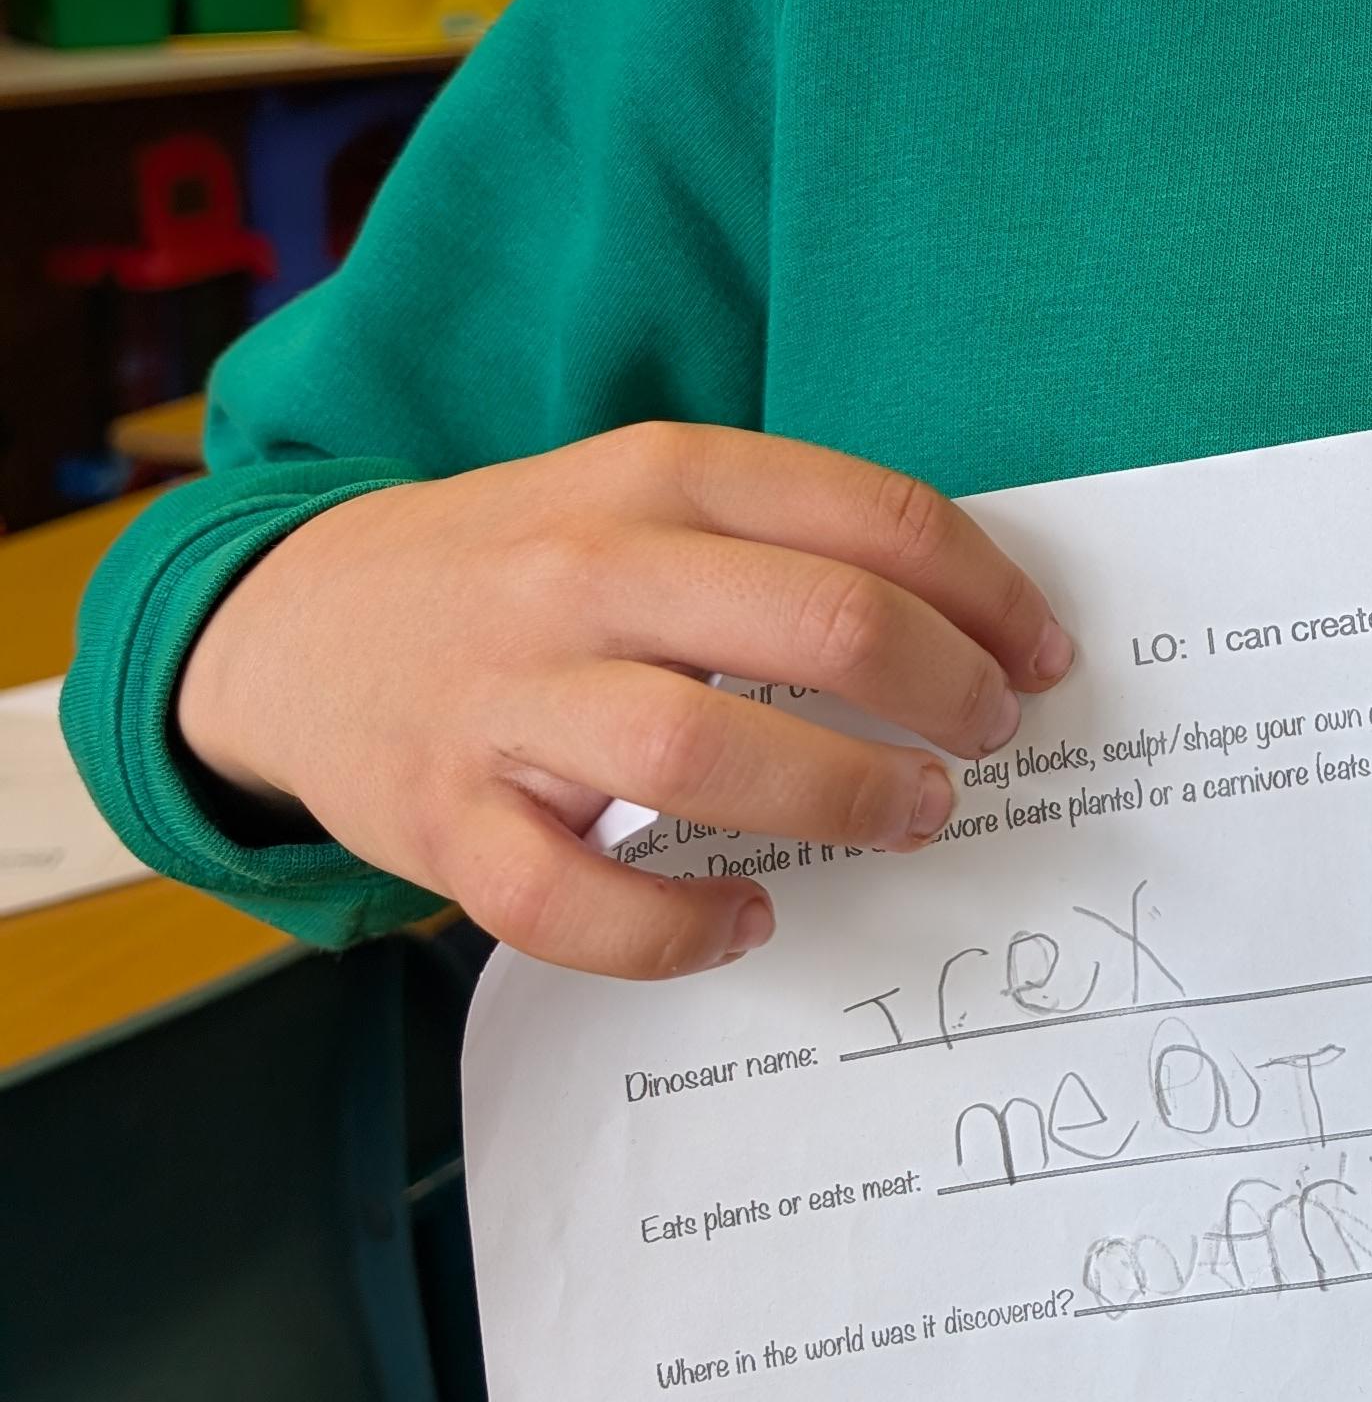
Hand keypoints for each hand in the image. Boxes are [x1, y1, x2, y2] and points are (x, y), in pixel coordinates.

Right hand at [177, 423, 1073, 980]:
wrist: (298, 623)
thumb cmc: (521, 563)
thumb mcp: (644, 494)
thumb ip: (781, 532)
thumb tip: (973, 615)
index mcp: (656, 473)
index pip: (872, 518)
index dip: (989, 594)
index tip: (1043, 652)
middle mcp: (585, 573)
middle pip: (818, 626)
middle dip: (945, 690)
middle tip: (991, 735)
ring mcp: (509, 702)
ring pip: (704, 756)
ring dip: (843, 796)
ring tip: (914, 811)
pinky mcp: (447, 823)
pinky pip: (576, 904)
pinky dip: (679, 927)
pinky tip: (748, 918)